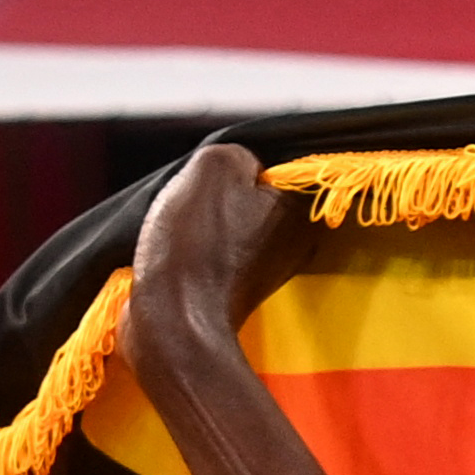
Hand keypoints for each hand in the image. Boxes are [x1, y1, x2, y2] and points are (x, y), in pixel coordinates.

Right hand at [131, 142, 314, 353]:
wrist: (174, 322)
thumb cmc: (196, 244)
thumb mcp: (216, 167)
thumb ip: (238, 152)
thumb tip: (243, 164)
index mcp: (301, 211)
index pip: (281, 164)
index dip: (240, 160)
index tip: (214, 172)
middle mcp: (296, 242)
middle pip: (252, 192)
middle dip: (220, 188)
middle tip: (193, 195)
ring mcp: (265, 268)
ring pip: (229, 220)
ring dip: (202, 216)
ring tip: (181, 220)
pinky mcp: (234, 288)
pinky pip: (213, 249)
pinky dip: (195, 244)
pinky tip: (177, 244)